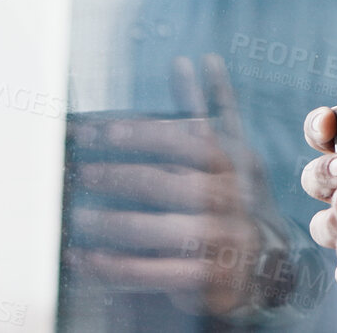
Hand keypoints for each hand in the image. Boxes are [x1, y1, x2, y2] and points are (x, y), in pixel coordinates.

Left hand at [65, 54, 293, 316]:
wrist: (264, 259)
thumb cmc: (232, 194)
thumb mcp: (228, 150)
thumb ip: (205, 109)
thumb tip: (188, 61)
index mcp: (230, 161)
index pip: (182, 141)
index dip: (137, 135)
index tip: (95, 131)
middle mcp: (227, 198)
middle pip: (165, 184)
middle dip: (116, 177)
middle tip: (76, 172)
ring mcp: (219, 239)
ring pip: (156, 229)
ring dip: (109, 224)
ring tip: (72, 218)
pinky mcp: (207, 277)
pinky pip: (153, 272)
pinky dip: (114, 267)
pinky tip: (83, 260)